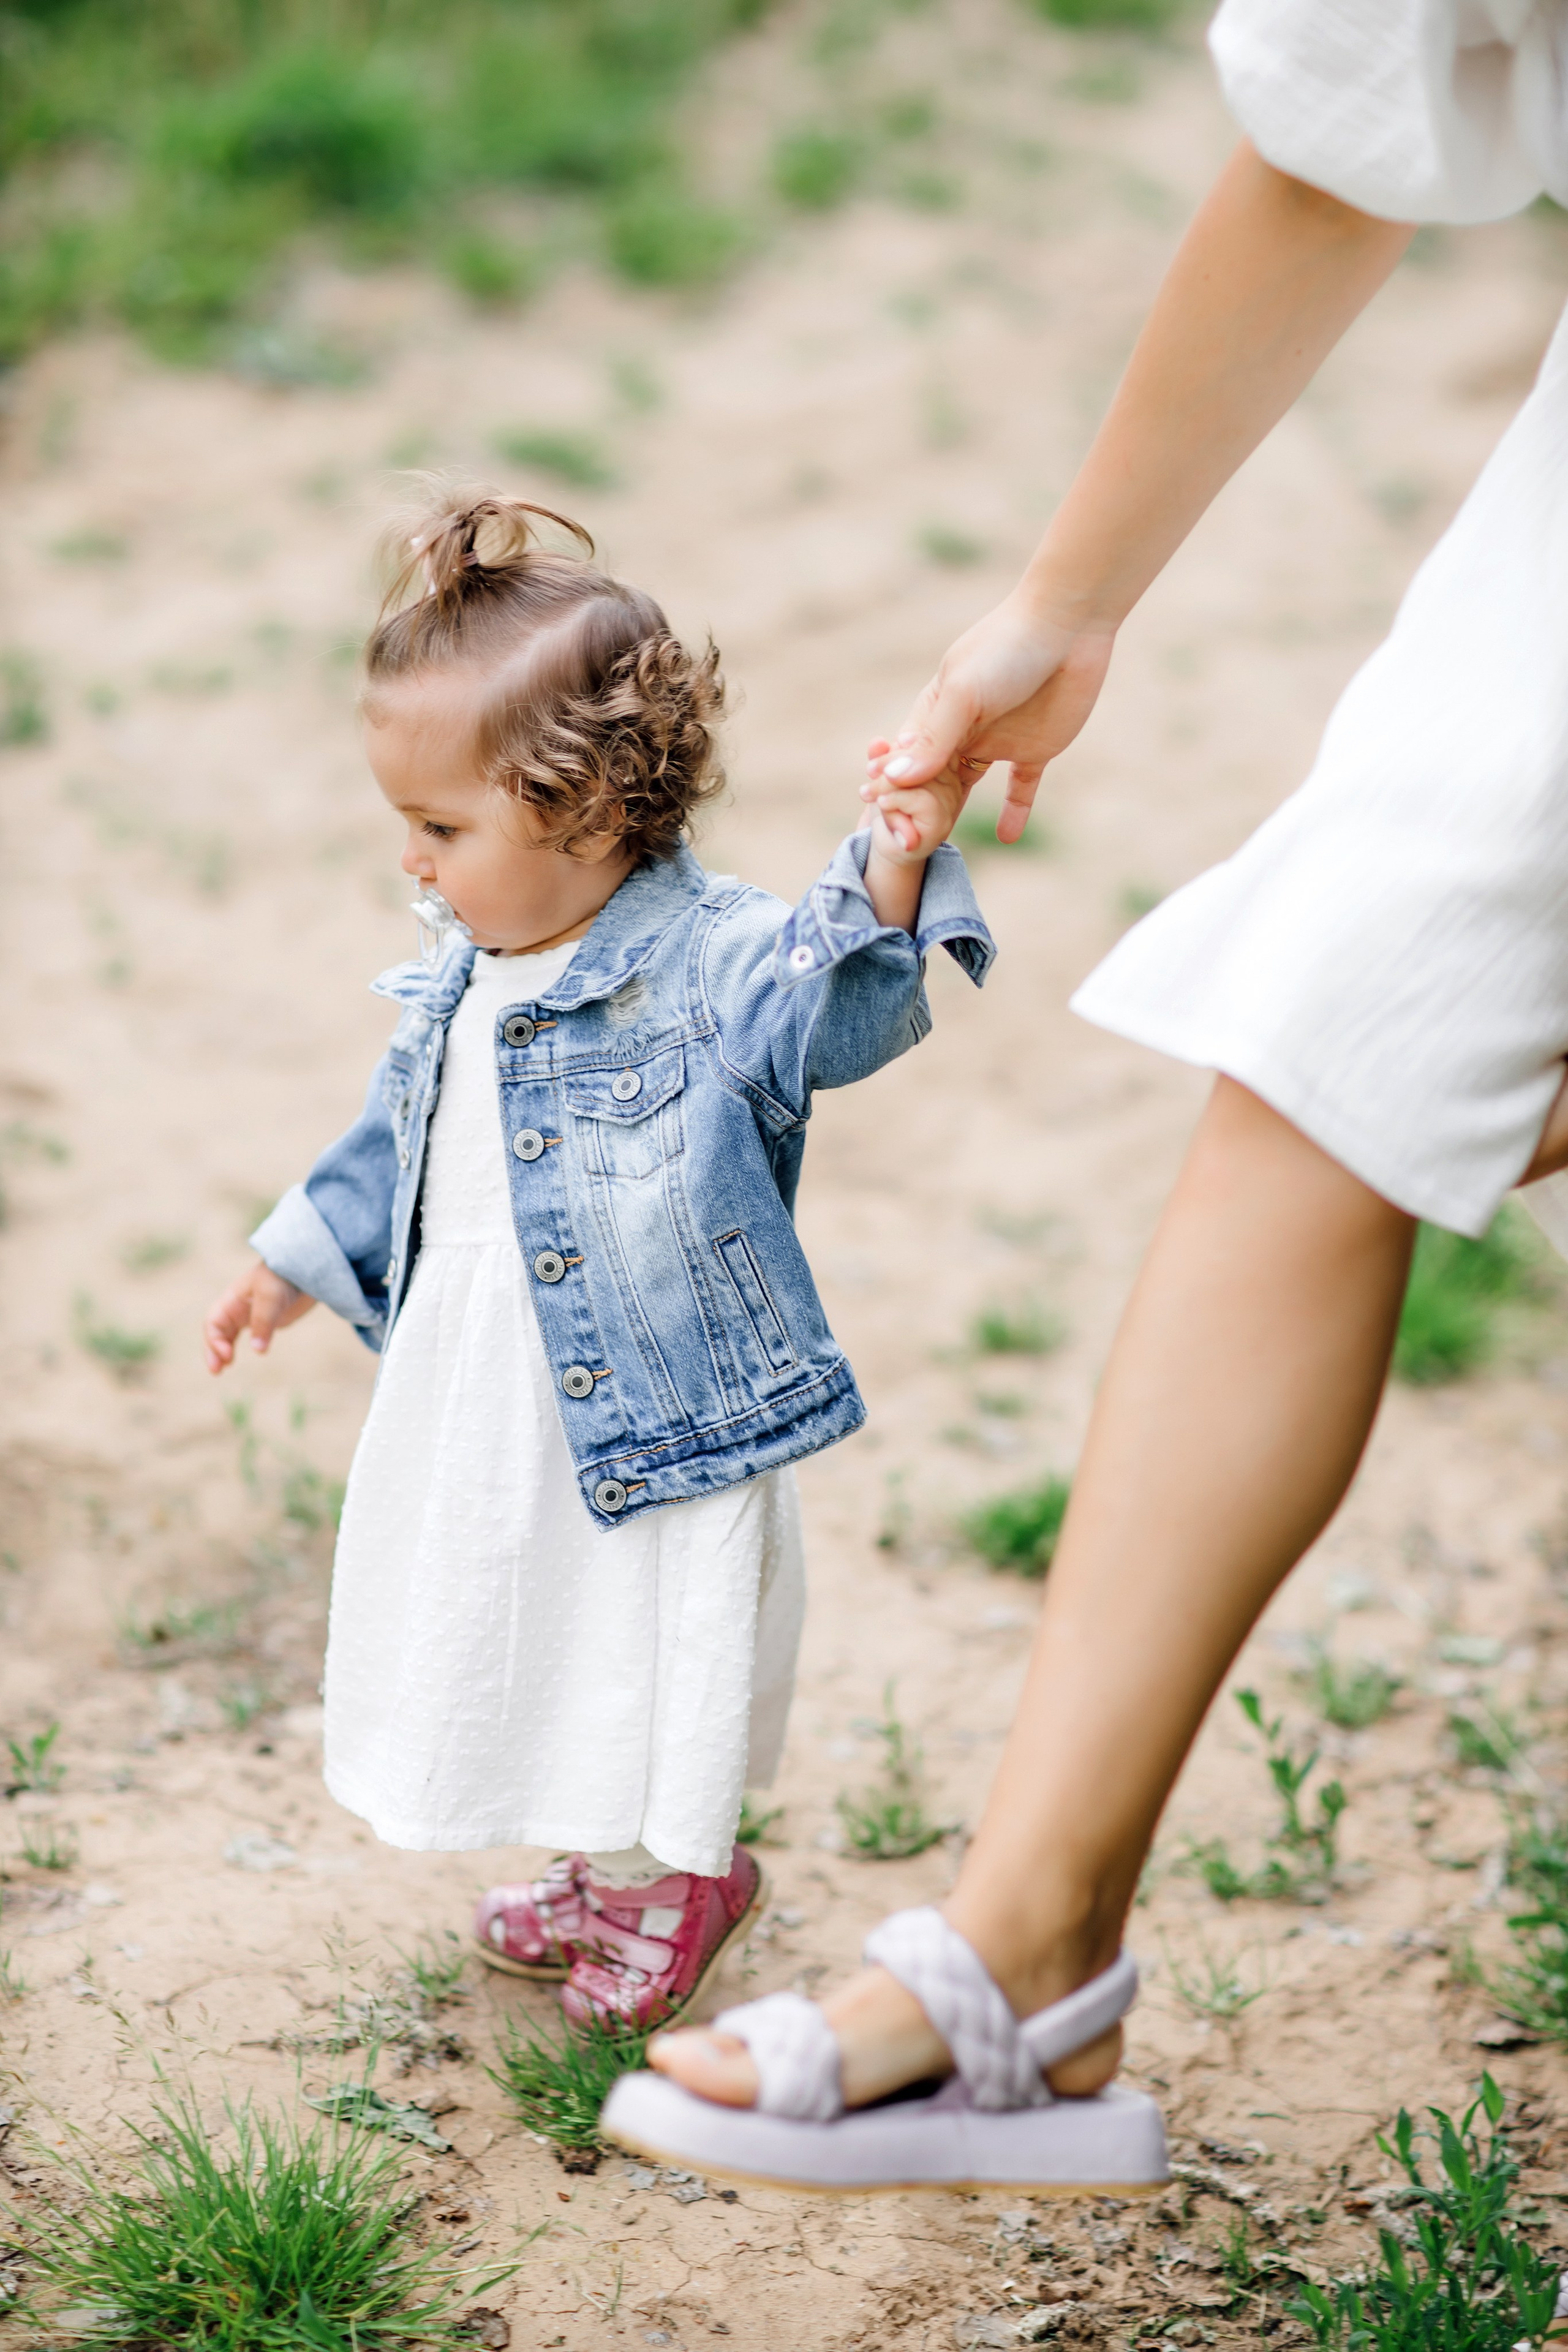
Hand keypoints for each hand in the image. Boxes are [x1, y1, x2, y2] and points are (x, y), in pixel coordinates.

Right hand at [202, 1262, 314, 1374]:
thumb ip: (263, 1322)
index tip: (227, 1355)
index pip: (213, 1322)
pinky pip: (250, 1336)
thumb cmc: (284, 1276)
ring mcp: (251, 1315)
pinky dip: (247, 1347)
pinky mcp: (266, 1321)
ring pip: (230, 1336)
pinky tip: (249, 1356)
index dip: (214, 1340)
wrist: (307, 1269)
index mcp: (232, 1299)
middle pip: (217, 1332)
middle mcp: (237, 1307)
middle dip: (213, 1350)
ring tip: (222, 1369)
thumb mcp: (271, 1297)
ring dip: (225, 1352)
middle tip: (216, 1371)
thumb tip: (258, 1350)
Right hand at [864, 592, 1114, 844]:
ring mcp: (997, 741)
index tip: (874, 817)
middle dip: (915, 811)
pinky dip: (1015, 812)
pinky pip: (1021, 787)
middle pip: (931, 781)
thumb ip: (933, 740)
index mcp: (935, 713)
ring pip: (966, 789)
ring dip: (952, 816)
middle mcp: (961, 731)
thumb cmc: (1006, 648)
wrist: (1070, 625)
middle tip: (903, 845)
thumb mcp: (963, 694)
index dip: (890, 788)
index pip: (905, 761)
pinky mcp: (1034, 748)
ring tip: (937, 848)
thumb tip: (894, 779)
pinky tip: (1008, 838)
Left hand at [865, 753, 970, 864]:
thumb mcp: (882, 775)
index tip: (875, 765)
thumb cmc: (890, 806)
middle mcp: (952, 777)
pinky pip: (920, 800)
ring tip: (881, 803)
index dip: (895, 750)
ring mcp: (951, 799)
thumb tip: (878, 743)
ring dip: (887, 790)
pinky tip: (884, 806)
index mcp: (943, 759)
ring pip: (918, 777)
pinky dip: (894, 802)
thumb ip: (882, 756)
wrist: (890, 846)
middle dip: (887, 771)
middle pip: (920, 756)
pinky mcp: (942, 821)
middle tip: (870, 790)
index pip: (921, 741)